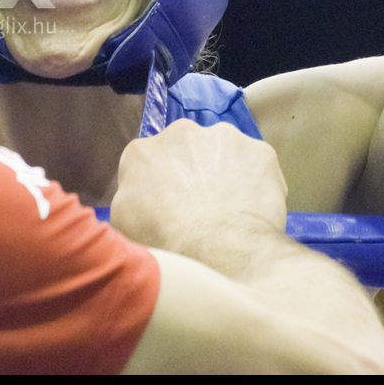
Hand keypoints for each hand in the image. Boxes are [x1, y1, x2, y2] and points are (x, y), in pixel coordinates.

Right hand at [111, 120, 287, 269]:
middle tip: (199, 206)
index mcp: (141, 152)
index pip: (148, 162)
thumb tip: (140, 192)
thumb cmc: (166, 241)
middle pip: (186, 150)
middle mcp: (181, 132)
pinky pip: (256, 165)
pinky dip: (255, 182)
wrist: (221, 251)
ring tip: (229, 208)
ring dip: (223, 171)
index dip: (159, 184)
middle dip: (192, 171)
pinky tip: (253, 208)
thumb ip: (129, 195)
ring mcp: (224, 137)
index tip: (168, 205)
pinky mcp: (260, 150)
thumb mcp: (123, 222)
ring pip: (223, 152)